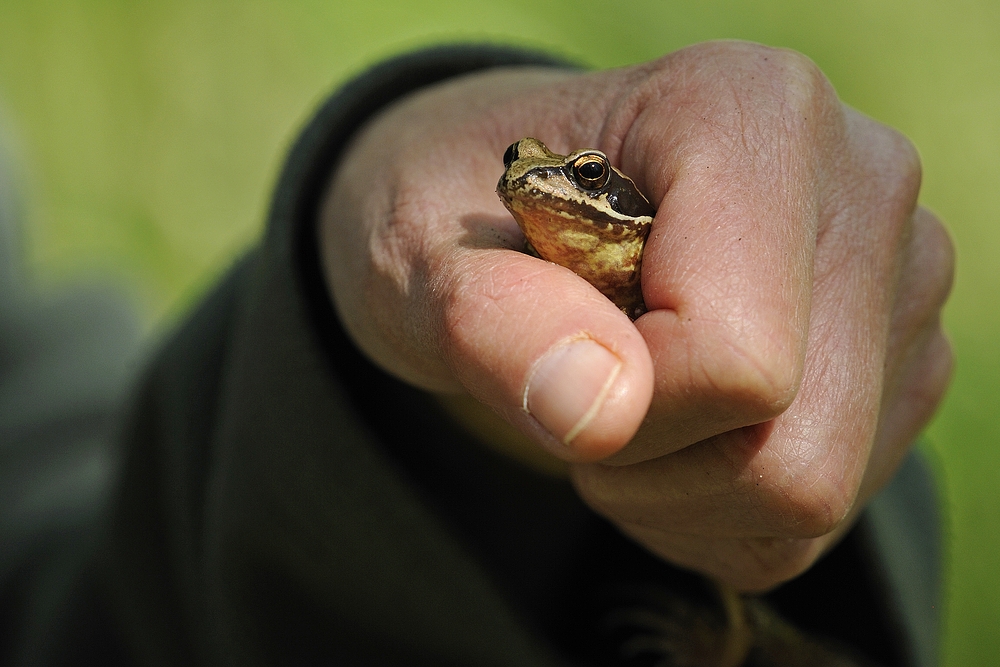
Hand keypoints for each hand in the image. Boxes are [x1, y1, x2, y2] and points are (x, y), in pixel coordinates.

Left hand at [318, 41, 952, 590]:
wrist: (507, 222)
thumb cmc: (459, 218)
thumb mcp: (419, 254)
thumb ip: (490, 321)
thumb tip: (600, 407)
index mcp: (749, 114)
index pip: (733, 351)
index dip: (620, 404)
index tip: (548, 355)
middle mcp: (857, 186)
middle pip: (794, 446)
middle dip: (649, 462)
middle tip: (575, 388)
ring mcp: (896, 279)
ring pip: (816, 491)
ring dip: (678, 492)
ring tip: (620, 400)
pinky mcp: (899, 360)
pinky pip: (818, 517)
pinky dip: (716, 512)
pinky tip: (674, 432)